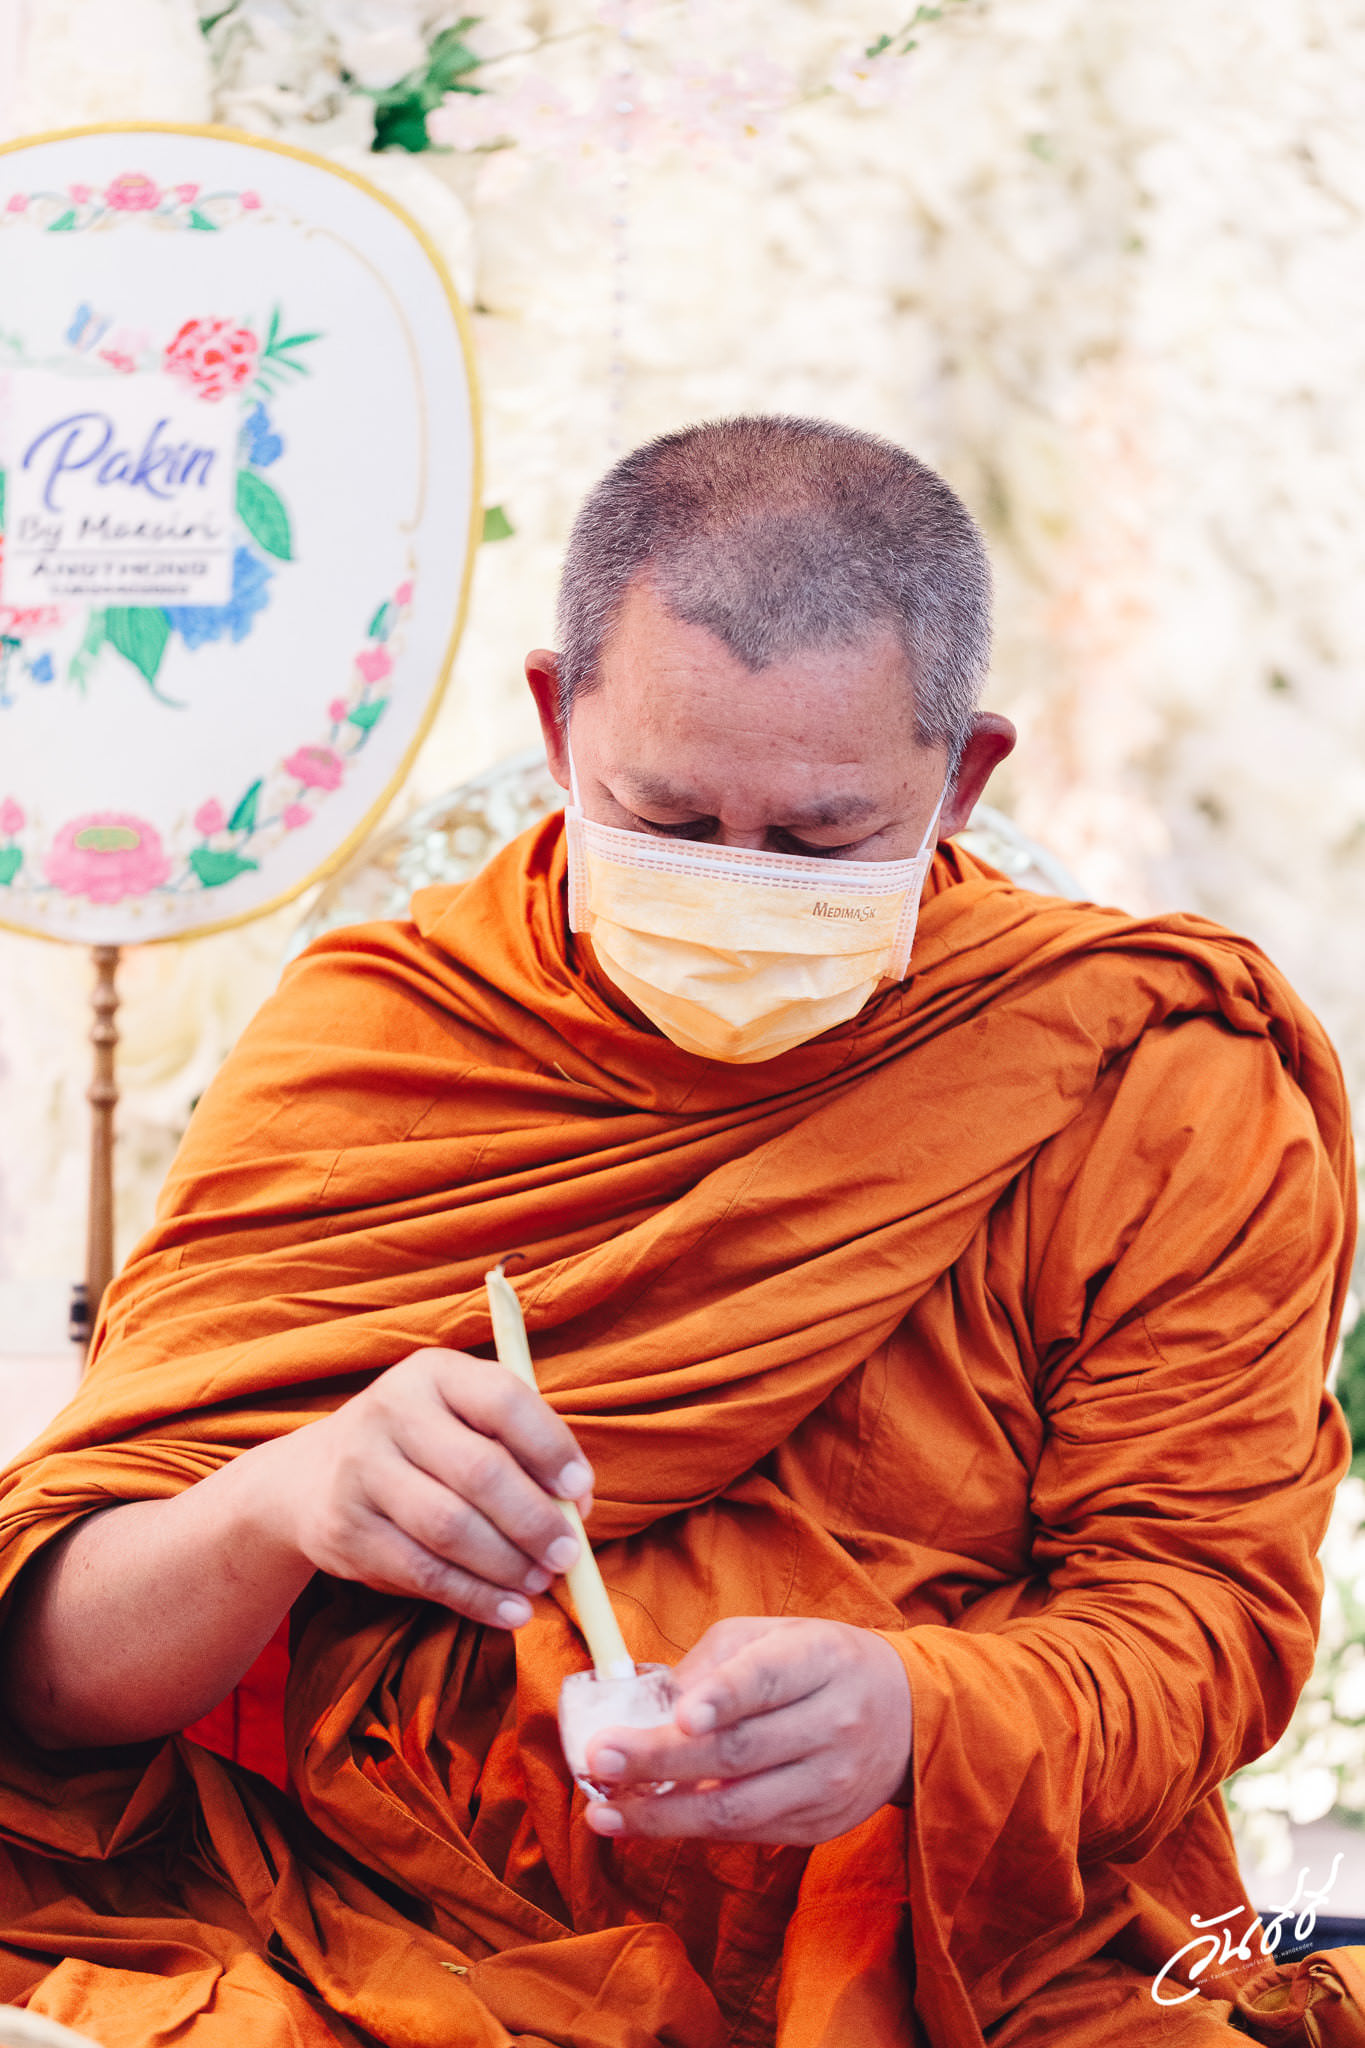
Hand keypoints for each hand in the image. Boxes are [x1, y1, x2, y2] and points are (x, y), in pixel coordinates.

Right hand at [267, 1347, 592, 1628]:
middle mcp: (390, 1411)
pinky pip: (423, 1573)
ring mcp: (360, 1470)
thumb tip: (577, 1506)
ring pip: (450, 1528)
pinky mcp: (344, 1531)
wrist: (313, 1476)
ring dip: (508, 1565)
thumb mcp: (463, 1421)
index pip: (502, 1400)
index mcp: (434, 1372)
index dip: (550, 1448)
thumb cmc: (422, 1447)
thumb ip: (520, 1450)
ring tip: (542, 1582)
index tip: (581, 1491)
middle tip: (568, 1555)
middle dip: (534, 1521)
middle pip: (478, 1471)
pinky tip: (510, 1611)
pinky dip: (476, 1597)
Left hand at [581, 1617, 912, 1845]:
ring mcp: (828, 1783)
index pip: (769, 1679)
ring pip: (738, 1809)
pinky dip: (688, 1833)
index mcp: (820, 1660)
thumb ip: (714, 1661)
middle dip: (662, 1760)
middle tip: (600, 1758)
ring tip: (603, 1812)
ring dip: (662, 1815)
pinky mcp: (819, 1827)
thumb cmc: (818, 1664)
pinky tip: (641, 1826)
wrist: (907, 1716)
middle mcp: (832, 1723)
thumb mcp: (776, 1636)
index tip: (680, 1715)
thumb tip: (646, 1704)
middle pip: (740, 1751)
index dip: (723, 1697)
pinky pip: (745, 1835)